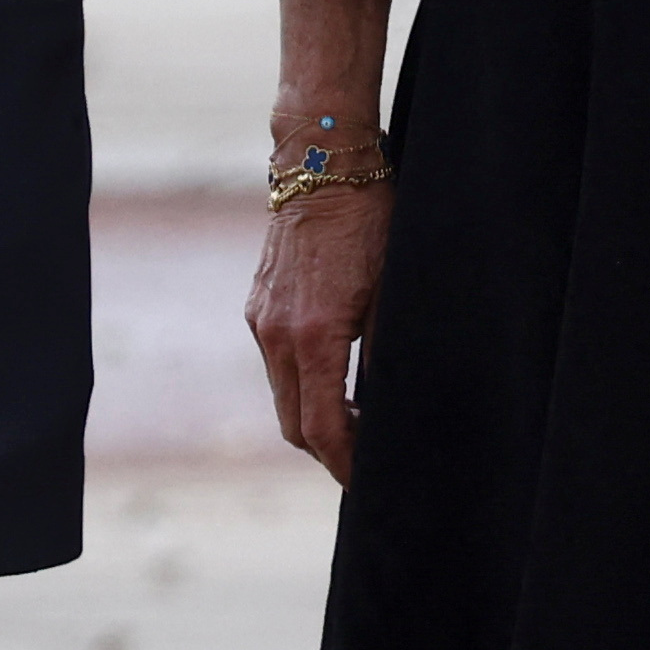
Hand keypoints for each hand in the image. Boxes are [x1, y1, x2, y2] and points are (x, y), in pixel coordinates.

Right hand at [250, 179, 385, 483]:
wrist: (321, 167)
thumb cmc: (370, 223)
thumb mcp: (392, 291)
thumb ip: (383, 354)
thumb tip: (385, 406)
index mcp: (313, 337)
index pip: (321, 427)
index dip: (343, 463)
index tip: (364, 482)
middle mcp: (276, 335)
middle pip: (293, 424)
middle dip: (327, 449)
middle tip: (364, 460)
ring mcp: (261, 321)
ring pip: (281, 395)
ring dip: (313, 416)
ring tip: (355, 421)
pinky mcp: (257, 308)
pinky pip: (275, 365)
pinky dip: (301, 384)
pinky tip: (334, 378)